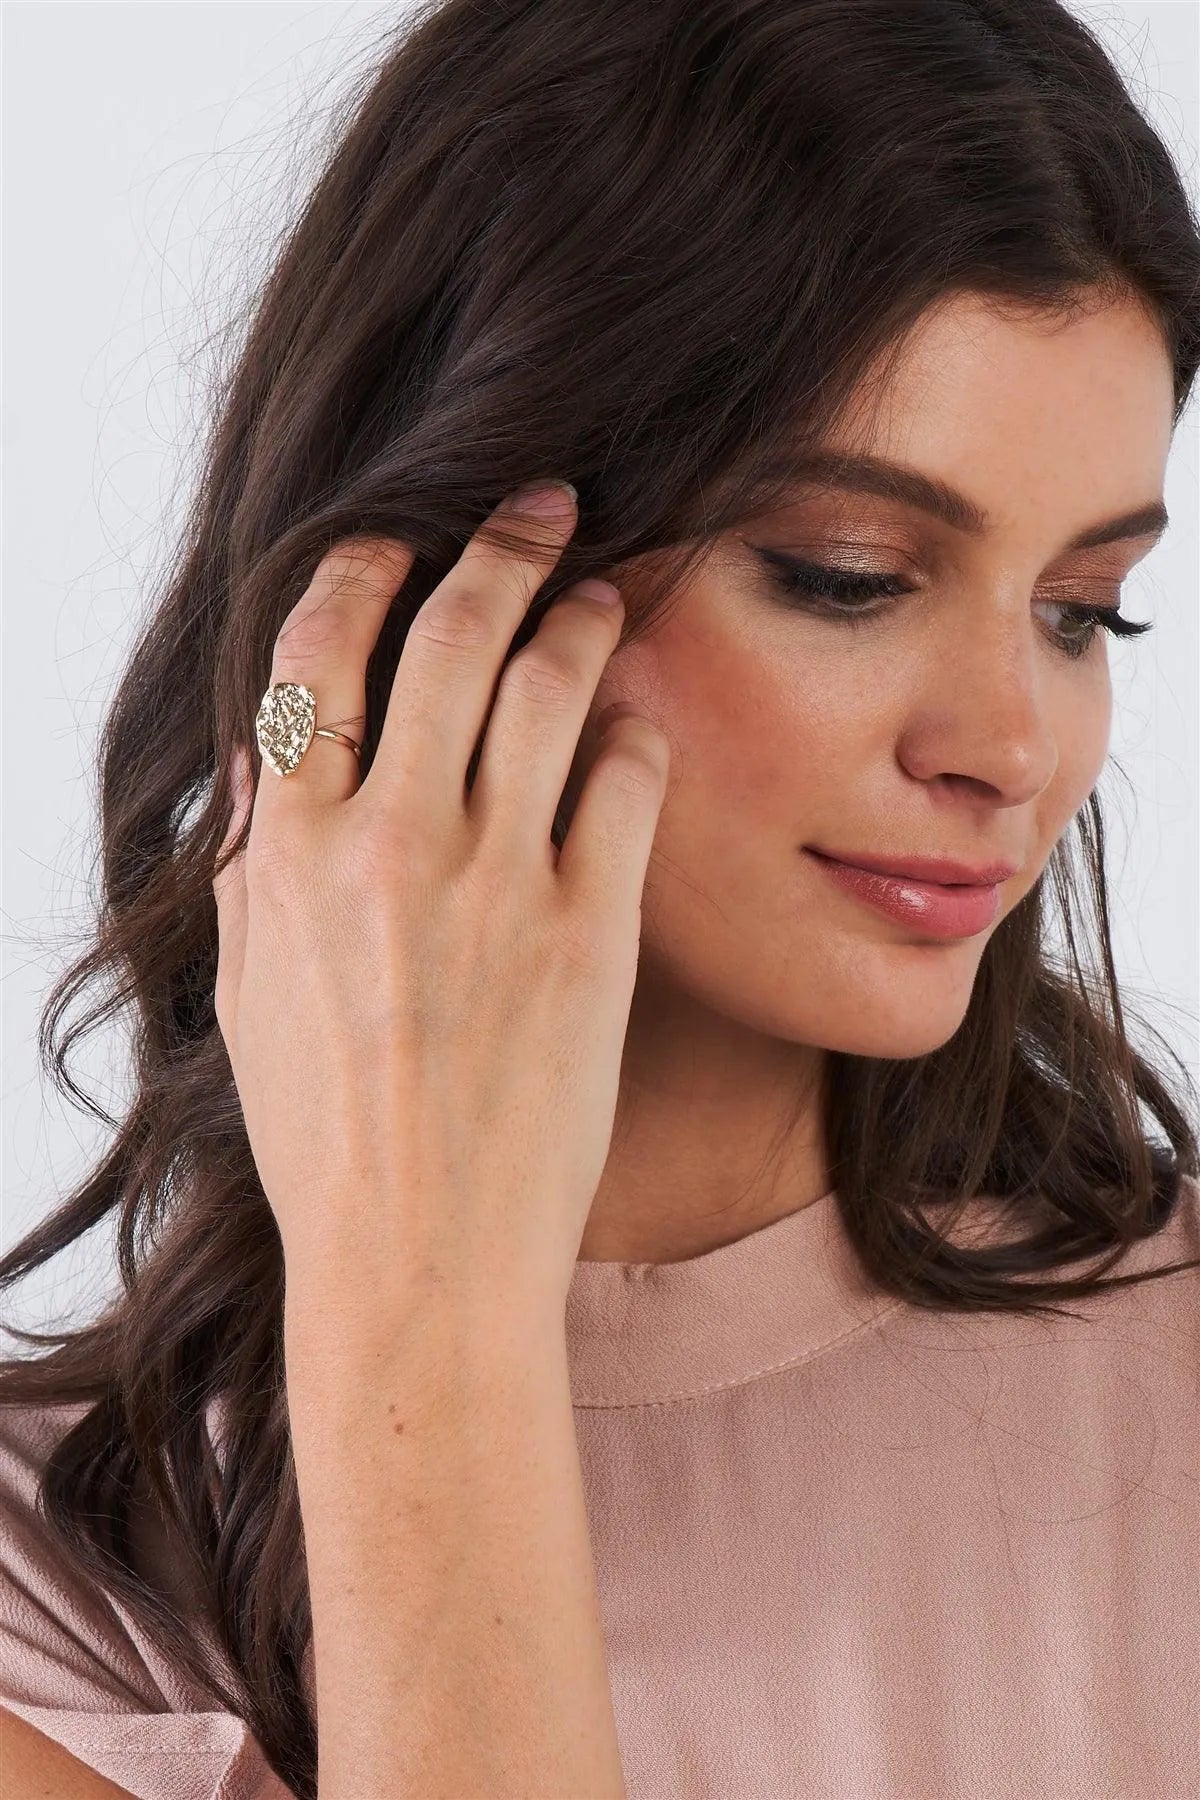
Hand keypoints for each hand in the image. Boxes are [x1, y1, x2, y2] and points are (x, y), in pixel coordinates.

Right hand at [211, 483, 669, 1326]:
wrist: (420, 1257)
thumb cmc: (326, 1136)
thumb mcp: (247, 992)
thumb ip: (258, 862)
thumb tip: (275, 754)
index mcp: (290, 851)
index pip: (318, 653)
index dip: (365, 569)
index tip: (398, 540)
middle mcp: (390, 844)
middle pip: (449, 634)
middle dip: (500, 545)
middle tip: (541, 505)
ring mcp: (495, 882)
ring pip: (549, 686)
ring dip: (581, 616)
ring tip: (603, 592)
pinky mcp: (588, 931)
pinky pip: (625, 782)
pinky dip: (634, 732)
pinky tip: (638, 722)